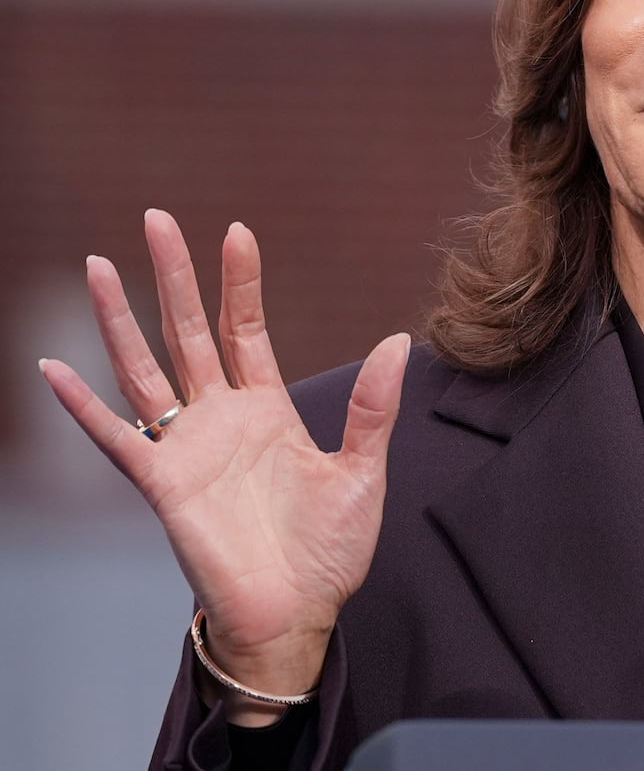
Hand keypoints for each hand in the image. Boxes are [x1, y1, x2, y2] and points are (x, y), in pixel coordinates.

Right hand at [39, 210, 408, 720]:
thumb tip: (400, 340)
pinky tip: (53, 368)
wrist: (297, 615)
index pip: (245, 329)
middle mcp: (220, 420)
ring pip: (144, 368)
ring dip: (119, 318)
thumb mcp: (363, 471)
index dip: (239, 282)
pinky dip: (82, 406)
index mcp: (268, 410)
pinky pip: (114, 438)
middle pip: (187, 331)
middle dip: (172, 275)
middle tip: (156, 217)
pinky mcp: (162, 486)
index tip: (237, 230)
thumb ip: (375, 407)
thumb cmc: (329, 551)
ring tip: (97, 265)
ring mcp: (186, 448)